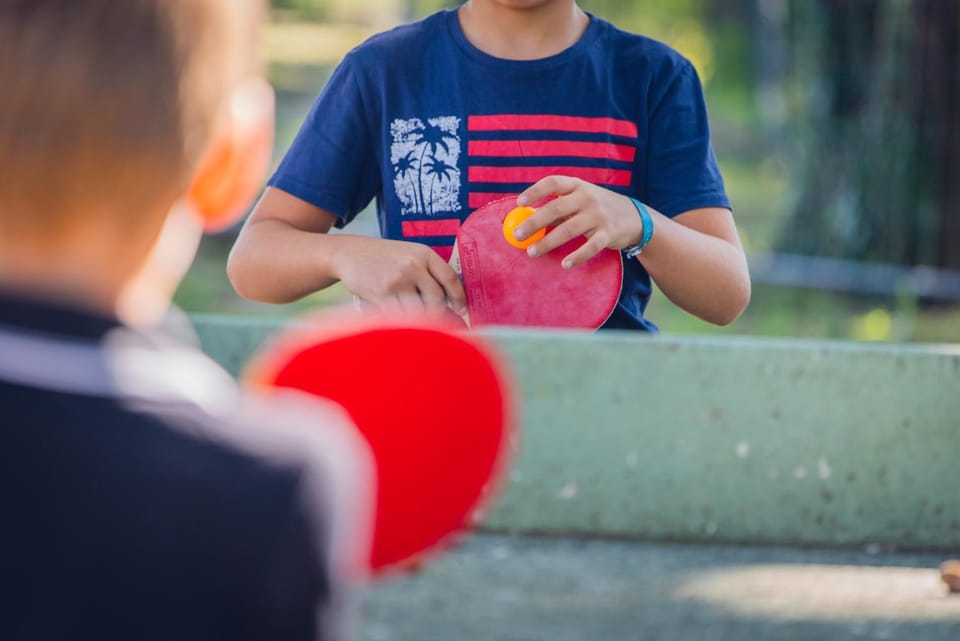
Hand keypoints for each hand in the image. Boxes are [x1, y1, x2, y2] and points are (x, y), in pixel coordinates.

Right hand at [331, 236, 466, 314]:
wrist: (349, 253)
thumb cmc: (384, 257)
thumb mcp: (409, 254)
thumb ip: (429, 271)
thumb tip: (450, 301)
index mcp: (424, 254)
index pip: (450, 278)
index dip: (459, 297)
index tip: (462, 310)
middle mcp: (412, 266)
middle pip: (436, 299)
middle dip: (438, 312)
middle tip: (434, 317)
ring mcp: (397, 281)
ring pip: (418, 311)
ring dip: (418, 319)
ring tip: (412, 315)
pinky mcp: (381, 294)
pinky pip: (399, 316)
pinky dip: (401, 320)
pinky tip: (398, 317)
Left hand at [514, 176, 645, 268]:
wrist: (634, 217)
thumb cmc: (596, 208)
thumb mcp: (579, 201)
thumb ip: (556, 209)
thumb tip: (525, 219)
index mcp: (577, 185)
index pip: (553, 183)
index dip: (535, 191)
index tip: (519, 203)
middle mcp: (588, 197)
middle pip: (556, 208)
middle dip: (534, 222)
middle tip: (517, 235)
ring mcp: (599, 216)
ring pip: (569, 229)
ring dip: (548, 242)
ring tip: (532, 252)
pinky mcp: (608, 234)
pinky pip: (591, 247)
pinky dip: (577, 256)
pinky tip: (565, 264)